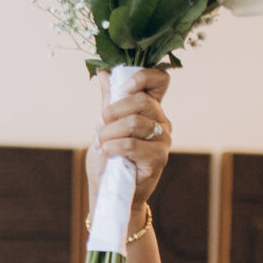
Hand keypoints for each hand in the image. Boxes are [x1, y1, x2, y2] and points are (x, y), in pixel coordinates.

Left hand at [85, 67, 172, 216]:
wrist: (109, 191)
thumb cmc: (108, 159)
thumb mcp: (104, 126)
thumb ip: (108, 100)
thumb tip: (103, 72)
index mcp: (151, 108)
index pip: (160, 80)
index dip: (143, 77)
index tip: (123, 87)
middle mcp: (161, 121)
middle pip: (141, 101)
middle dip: (112, 111)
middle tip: (99, 125)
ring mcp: (163, 140)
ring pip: (134, 123)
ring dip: (108, 133)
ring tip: (100, 143)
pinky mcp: (158, 158)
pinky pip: (131, 144)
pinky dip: (112, 146)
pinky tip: (106, 152)